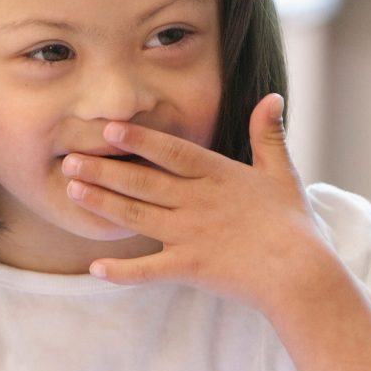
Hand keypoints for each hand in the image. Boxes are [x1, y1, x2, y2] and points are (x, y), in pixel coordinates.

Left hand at [62, 93, 337, 311]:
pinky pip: (149, 270)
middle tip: (70, 159)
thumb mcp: (281, 173)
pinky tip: (96, 267)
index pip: (171, 152)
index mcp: (217, 175)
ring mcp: (191, 235)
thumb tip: (272, 97)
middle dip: (104, 169)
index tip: (108, 128)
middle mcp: (197, 202)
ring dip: (103, 204)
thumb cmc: (293, 223)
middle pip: (142, 181)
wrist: (301, 273)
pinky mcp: (190, 268)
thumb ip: (268, 135)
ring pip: (137, 217)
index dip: (139, 139)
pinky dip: (122, 271)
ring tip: (72, 191)